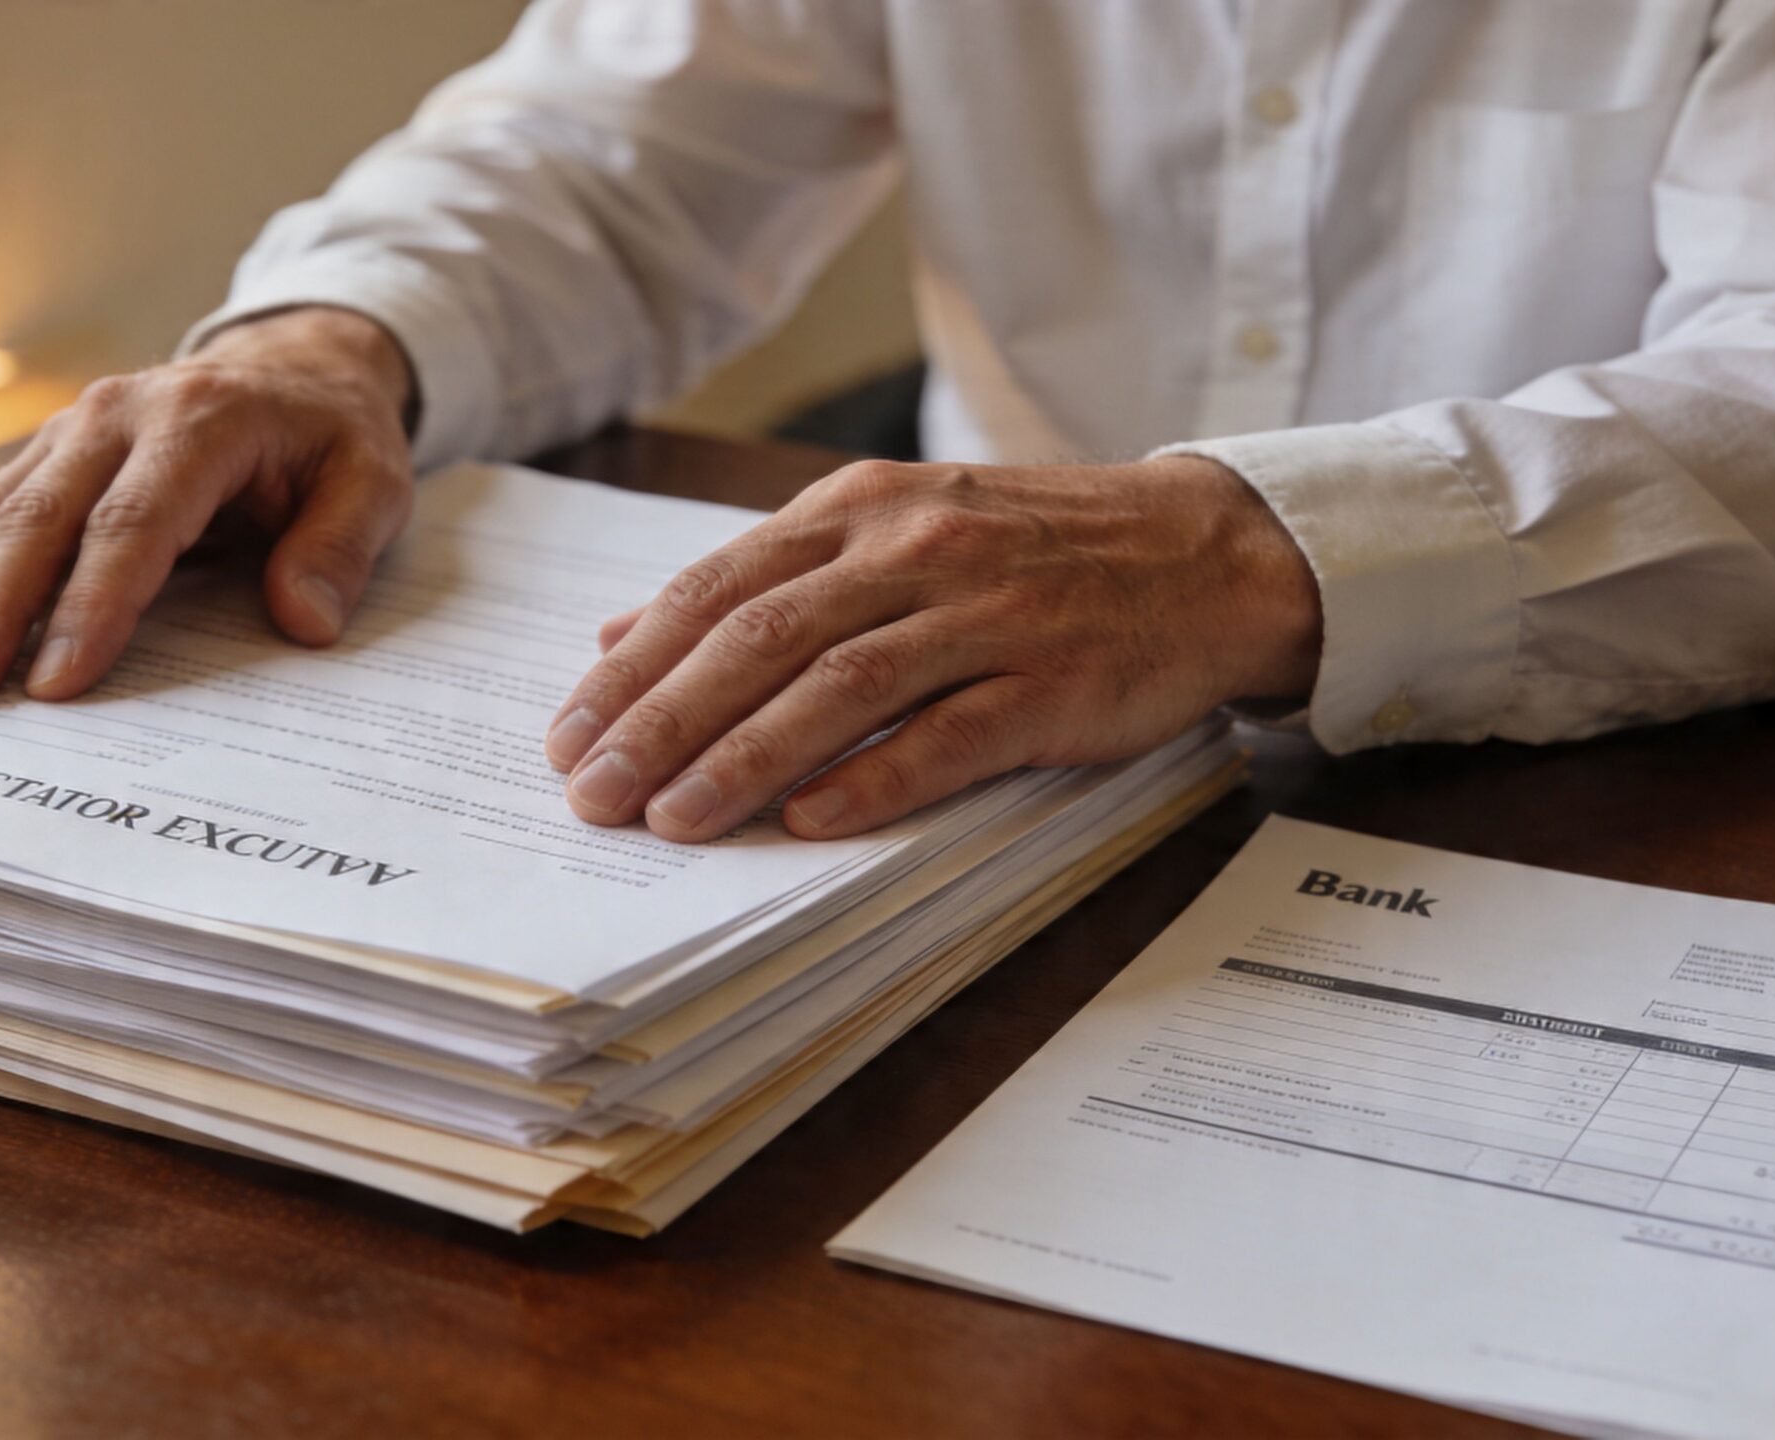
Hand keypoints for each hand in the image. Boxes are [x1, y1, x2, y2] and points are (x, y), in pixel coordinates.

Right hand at [0, 306, 416, 702]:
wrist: (294, 368)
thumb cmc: (332, 438)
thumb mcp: (375, 481)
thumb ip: (341, 546)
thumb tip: (303, 620)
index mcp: (199, 421)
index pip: (133, 523)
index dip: (91, 605)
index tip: (58, 682)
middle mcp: (117, 417)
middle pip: (38, 521)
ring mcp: (69, 433)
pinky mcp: (45, 457)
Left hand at [542, 456, 1320, 841]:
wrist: (1205, 551)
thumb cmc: (1030, 550)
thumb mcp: (889, 528)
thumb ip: (762, 580)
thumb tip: (624, 635)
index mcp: (861, 509)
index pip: (718, 590)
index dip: (635, 669)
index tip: (569, 734)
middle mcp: (914, 550)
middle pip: (761, 639)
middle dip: (663, 722)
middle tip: (593, 793)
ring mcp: (987, 614)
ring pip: (841, 687)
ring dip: (744, 757)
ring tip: (673, 820)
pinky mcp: (1055, 681)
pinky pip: (952, 734)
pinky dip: (876, 779)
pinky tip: (810, 821)